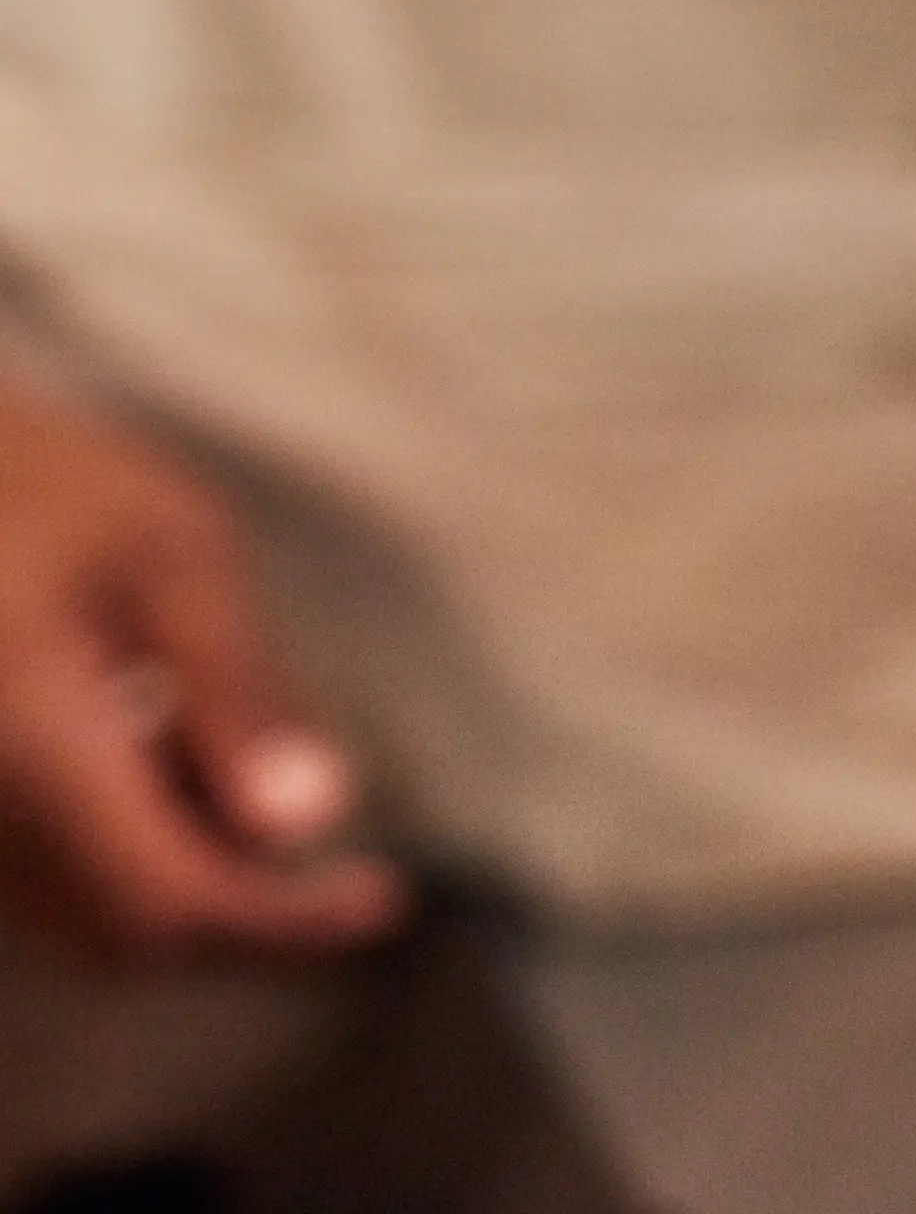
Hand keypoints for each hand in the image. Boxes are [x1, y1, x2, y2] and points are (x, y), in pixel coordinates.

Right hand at [0, 376, 403, 957]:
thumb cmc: (45, 484)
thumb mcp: (173, 551)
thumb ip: (240, 692)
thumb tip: (310, 823)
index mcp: (28, 743)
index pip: (166, 898)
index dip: (283, 921)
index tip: (382, 901)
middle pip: (124, 928)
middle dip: (241, 897)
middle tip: (322, 825)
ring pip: (79, 913)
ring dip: (182, 866)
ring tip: (215, 737)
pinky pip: (40, 878)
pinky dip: (126, 843)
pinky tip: (153, 741)